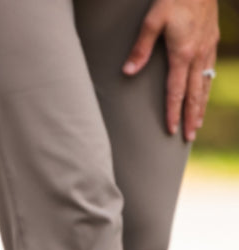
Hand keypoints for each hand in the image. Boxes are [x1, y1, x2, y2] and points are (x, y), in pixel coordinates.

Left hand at [122, 0, 219, 141]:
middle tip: (189, 137)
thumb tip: (128, 72)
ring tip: (198, 124)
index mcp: (183, 53)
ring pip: (206, 83)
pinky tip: (204, 94)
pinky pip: (211, 69)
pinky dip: (207, 87)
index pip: (176, 91)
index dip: (173, 112)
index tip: (171, 130)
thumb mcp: (152, 19)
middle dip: (192, 117)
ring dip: (201, 106)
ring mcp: (208, 46)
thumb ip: (141, 47)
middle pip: (195, 94)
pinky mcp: (212, 39)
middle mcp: (198, 54)